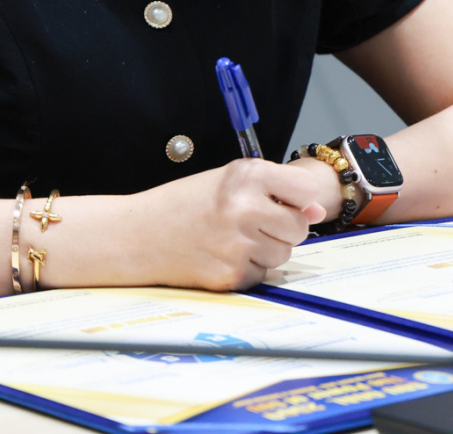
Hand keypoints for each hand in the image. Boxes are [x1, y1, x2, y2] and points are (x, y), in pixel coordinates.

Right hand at [136, 158, 327, 290]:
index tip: (288, 202)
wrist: (135, 235)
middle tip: (253, 222)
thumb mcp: (226, 181)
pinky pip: (261, 274)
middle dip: (283, 228)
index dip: (300, 199)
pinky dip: (248, 268)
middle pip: (299, 227)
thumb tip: (317, 211)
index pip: (305, 190)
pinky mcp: (230, 275)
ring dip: (267, 249)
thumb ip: (274, 190)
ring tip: (232, 238)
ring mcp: (238, 244)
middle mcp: (244, 208)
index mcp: (245, 176)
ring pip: (283, 254)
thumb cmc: (182, 205)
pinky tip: (221, 255)